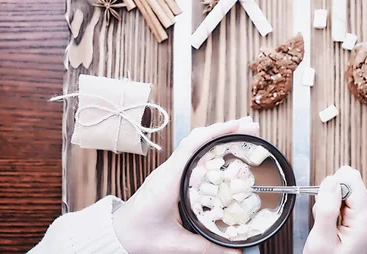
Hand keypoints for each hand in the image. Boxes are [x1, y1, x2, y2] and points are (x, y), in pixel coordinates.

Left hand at [113, 117, 258, 253]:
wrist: (116, 234)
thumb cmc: (137, 235)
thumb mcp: (174, 244)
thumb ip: (206, 248)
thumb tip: (235, 253)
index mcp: (168, 180)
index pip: (193, 145)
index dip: (217, 132)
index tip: (238, 126)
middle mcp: (168, 170)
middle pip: (198, 139)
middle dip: (225, 130)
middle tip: (250, 127)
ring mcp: (168, 171)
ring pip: (194, 143)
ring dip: (217, 135)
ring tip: (241, 134)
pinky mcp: (169, 176)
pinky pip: (191, 154)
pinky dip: (209, 146)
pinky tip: (223, 152)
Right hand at [304, 166, 366, 253]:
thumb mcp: (321, 239)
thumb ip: (326, 209)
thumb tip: (331, 180)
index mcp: (366, 220)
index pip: (351, 179)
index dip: (332, 187)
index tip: (325, 204)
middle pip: (350, 182)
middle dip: (331, 195)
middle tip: (327, 218)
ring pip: (347, 188)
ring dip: (331, 201)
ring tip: (329, 224)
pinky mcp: (363, 216)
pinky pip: (346, 198)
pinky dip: (335, 206)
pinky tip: (333, 223)